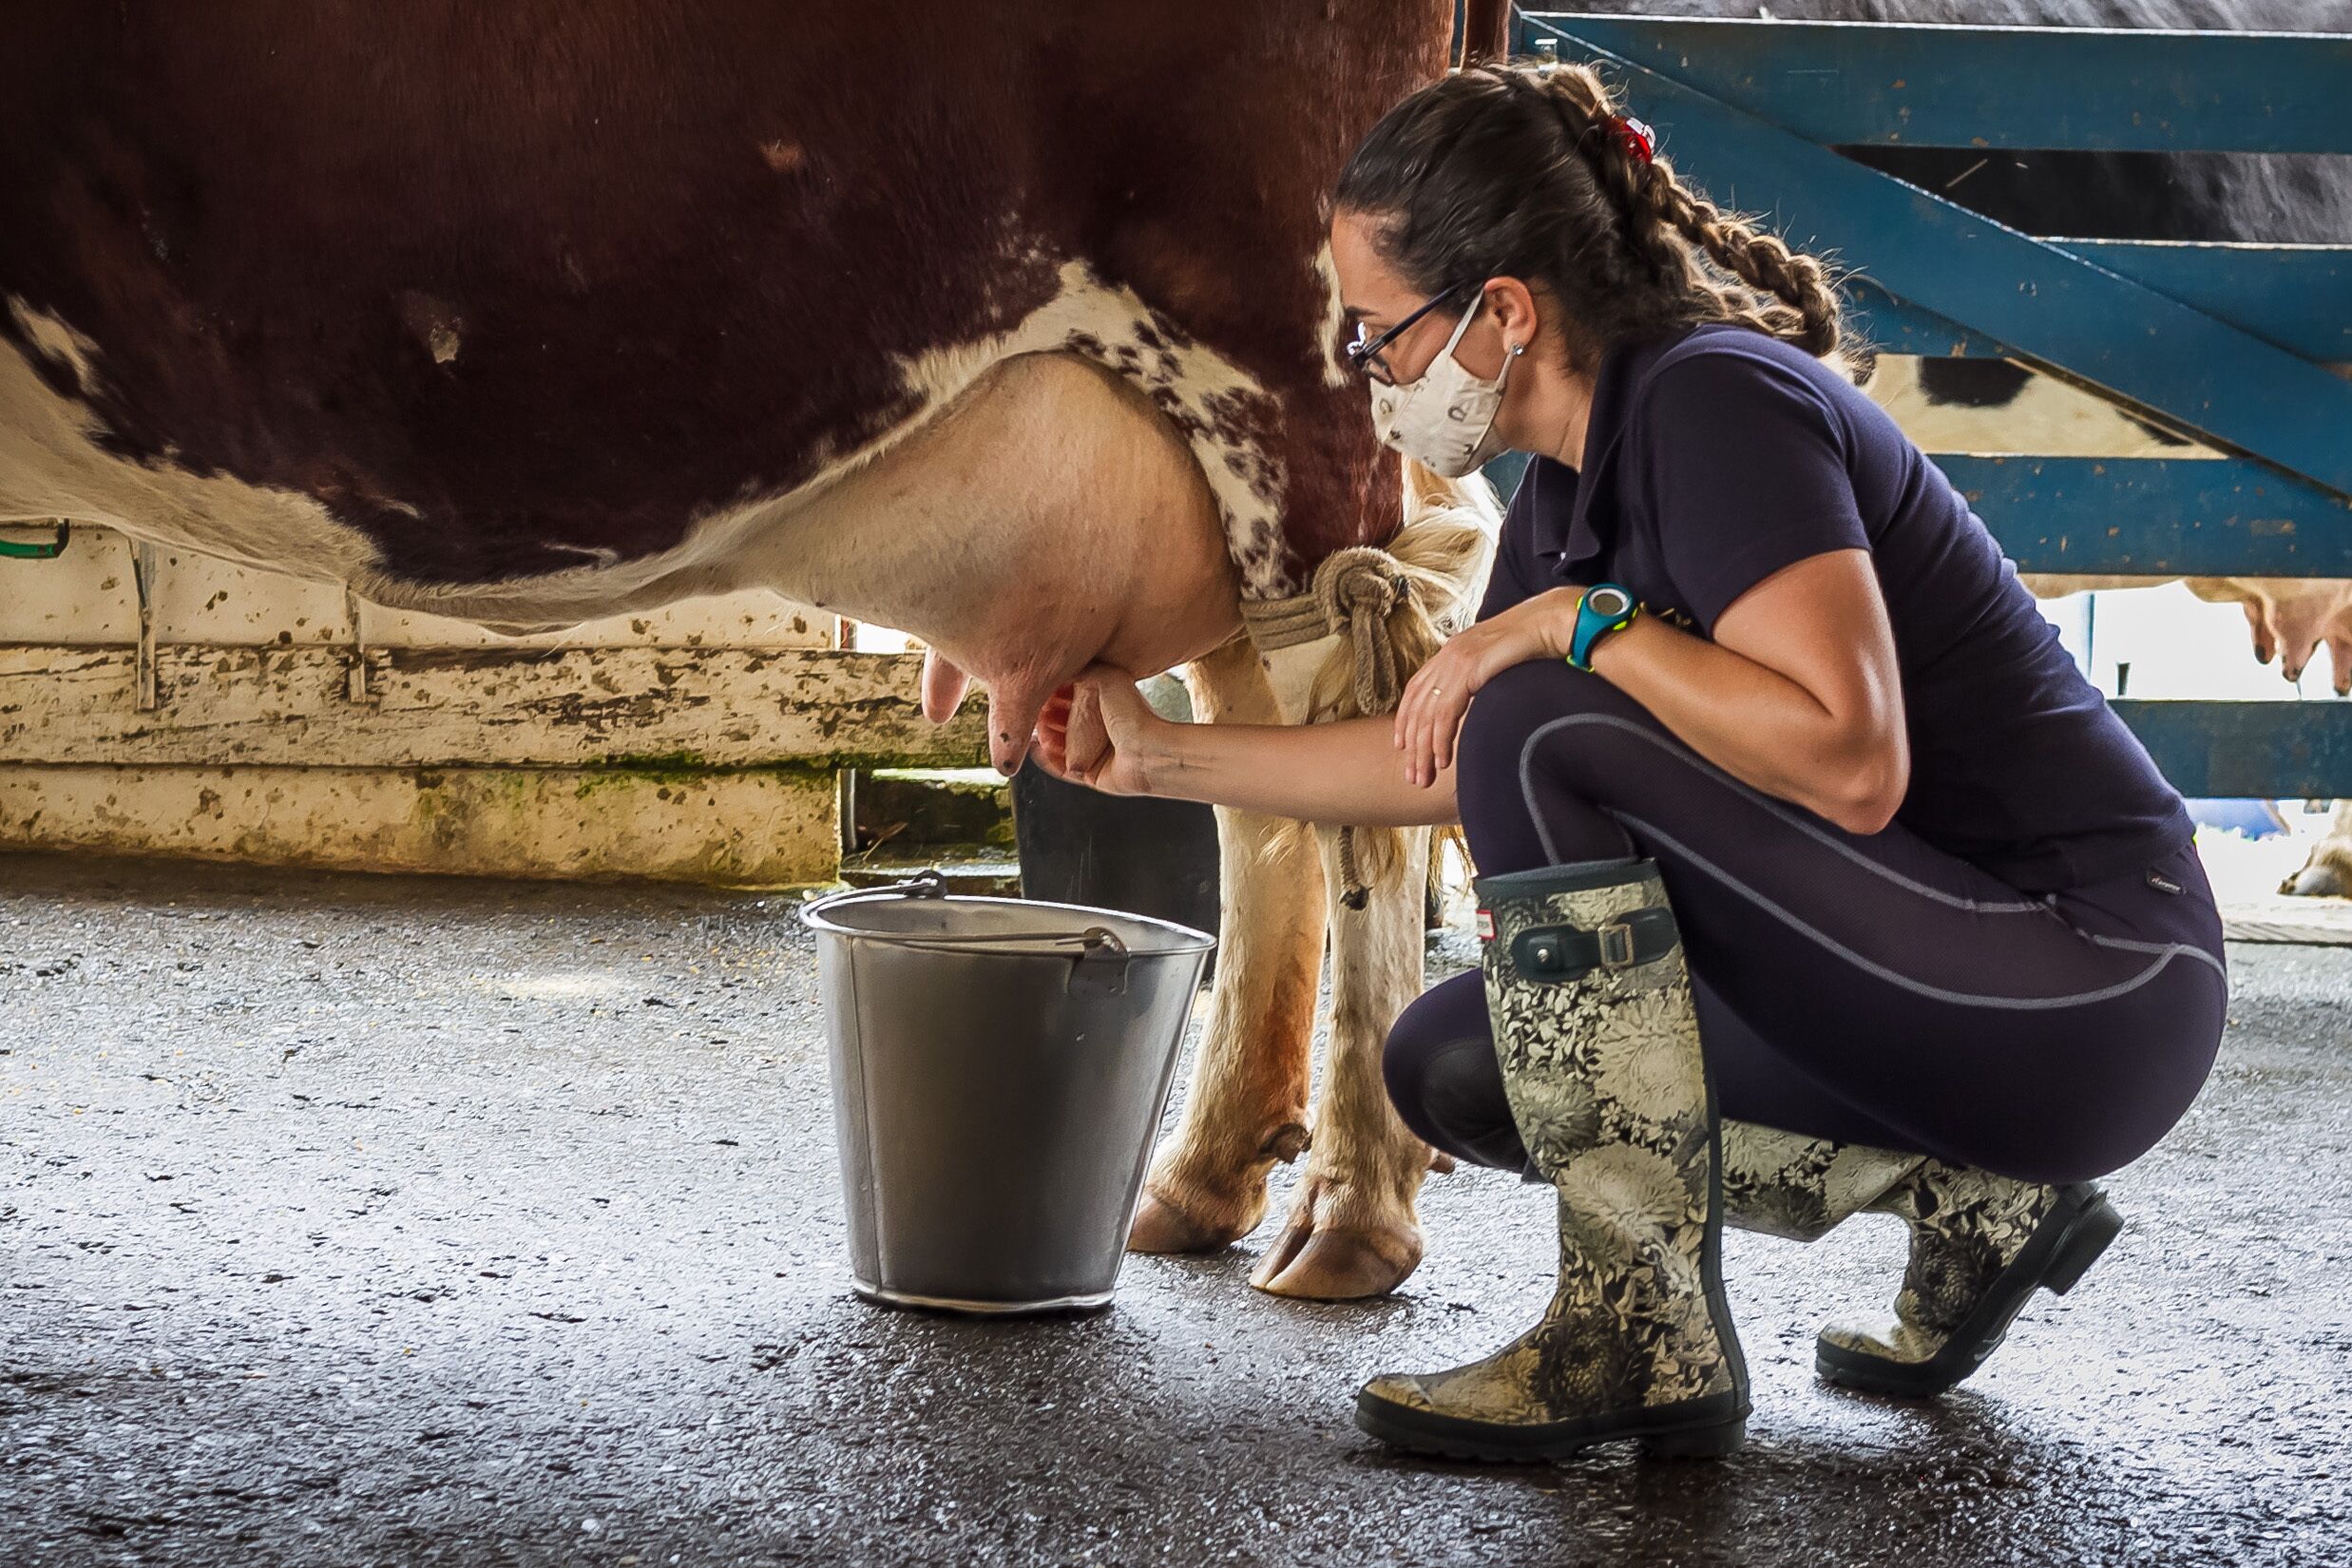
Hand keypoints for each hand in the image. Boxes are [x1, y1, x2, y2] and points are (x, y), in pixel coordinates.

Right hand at [1034, 665, 1165, 795]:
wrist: (1147, 752)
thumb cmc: (1134, 716)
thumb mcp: (1107, 678)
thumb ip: (1084, 670)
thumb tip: (1063, 667)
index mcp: (1106, 704)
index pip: (1071, 697)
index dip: (1053, 694)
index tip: (1038, 692)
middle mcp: (1102, 728)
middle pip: (1063, 721)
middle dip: (1045, 716)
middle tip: (1033, 713)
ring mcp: (1097, 752)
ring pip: (1060, 745)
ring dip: (1044, 737)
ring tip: (1034, 730)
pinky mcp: (1093, 774)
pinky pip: (1064, 769)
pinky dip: (1048, 760)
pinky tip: (1037, 749)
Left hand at [1392, 587, 1582, 787]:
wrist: (1549, 622)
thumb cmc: (1531, 645)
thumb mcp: (1494, 663)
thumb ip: (1478, 678)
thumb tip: (1473, 704)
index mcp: (1450, 653)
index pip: (1415, 691)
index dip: (1406, 721)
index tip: (1403, 747)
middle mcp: (1447, 656)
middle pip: (1416, 708)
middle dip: (1412, 747)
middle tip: (1413, 776)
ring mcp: (1455, 661)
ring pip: (1427, 715)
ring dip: (1423, 751)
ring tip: (1424, 777)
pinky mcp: (1469, 669)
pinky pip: (1445, 712)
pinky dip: (1441, 740)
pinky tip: (1442, 760)